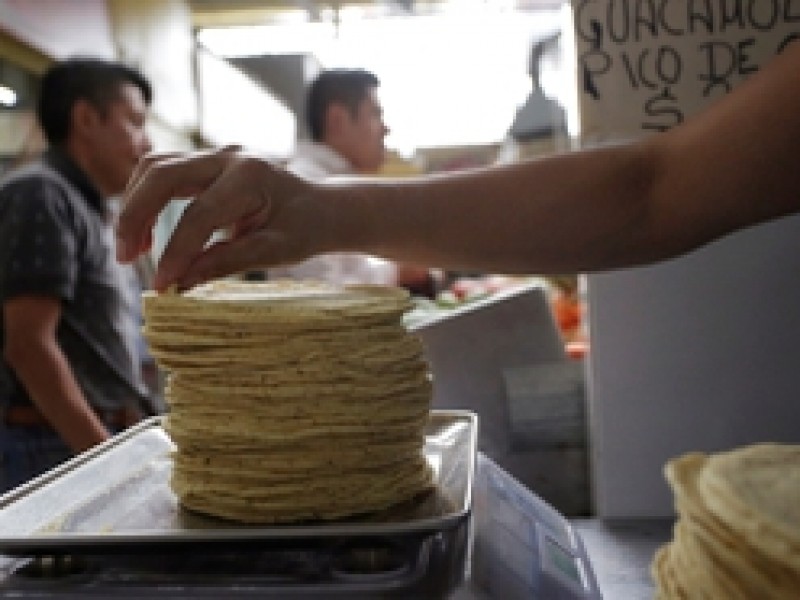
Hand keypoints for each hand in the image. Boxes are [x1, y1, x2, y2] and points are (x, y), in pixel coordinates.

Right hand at [115, 147, 317, 290]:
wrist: (319, 207)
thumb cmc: (303, 229)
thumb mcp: (276, 252)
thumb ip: (229, 261)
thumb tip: (181, 282)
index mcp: (251, 177)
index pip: (200, 215)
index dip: (176, 252)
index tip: (162, 286)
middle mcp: (229, 156)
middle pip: (162, 174)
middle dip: (135, 216)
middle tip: (126, 259)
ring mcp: (216, 154)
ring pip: (155, 166)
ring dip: (134, 205)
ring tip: (132, 251)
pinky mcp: (206, 162)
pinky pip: (163, 171)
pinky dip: (145, 198)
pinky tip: (144, 234)